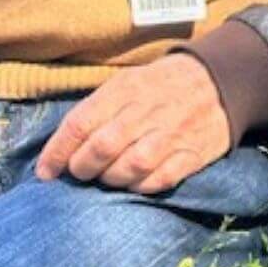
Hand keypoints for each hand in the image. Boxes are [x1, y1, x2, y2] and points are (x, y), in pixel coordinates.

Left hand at [36, 54, 230, 193]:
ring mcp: (173, 133)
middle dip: (82, 168)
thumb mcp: (127, 82)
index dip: (57, 152)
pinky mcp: (194, 153)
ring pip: (130, 167)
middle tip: (81, 173)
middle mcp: (147, 111)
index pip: (80, 124)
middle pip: (102, 148)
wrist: (221, 79)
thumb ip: (97, 109)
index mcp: (126, 89)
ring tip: (108, 177)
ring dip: (111, 179)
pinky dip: (141, 187)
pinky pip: (160, 179)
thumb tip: (62, 146)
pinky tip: (135, 183)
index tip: (46, 172)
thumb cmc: (163, 85)